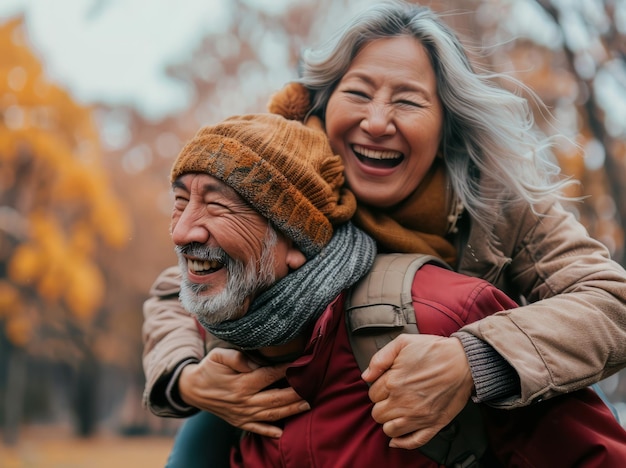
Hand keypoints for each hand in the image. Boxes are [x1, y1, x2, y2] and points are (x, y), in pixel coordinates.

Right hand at [178, 347, 309, 437]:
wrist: (192, 389)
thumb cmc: (209, 369)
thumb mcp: (218, 356)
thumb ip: (237, 357)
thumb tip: (255, 364)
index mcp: (241, 384)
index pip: (269, 375)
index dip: (286, 370)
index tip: (301, 364)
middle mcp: (244, 401)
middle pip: (275, 398)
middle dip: (296, 394)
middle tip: (312, 387)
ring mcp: (242, 414)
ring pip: (271, 414)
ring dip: (290, 411)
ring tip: (307, 405)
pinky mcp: (239, 422)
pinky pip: (257, 429)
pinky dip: (270, 432)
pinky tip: (282, 433)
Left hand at [361, 334, 473, 449]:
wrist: (464, 361)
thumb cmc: (435, 350)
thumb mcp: (402, 342)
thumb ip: (380, 358)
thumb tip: (366, 376)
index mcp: (393, 382)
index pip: (372, 395)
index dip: (378, 389)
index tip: (387, 385)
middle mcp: (403, 402)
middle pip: (377, 414)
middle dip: (382, 406)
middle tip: (392, 398)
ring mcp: (418, 416)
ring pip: (389, 430)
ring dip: (390, 422)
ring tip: (397, 411)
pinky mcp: (433, 424)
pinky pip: (412, 442)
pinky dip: (402, 442)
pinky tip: (398, 437)